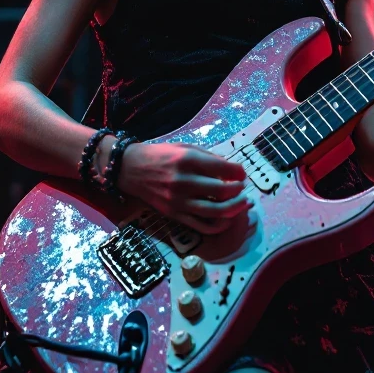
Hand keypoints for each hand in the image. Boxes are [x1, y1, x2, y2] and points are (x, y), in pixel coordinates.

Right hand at [117, 142, 249, 234]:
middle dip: (238, 189)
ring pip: (214, 212)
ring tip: (242, 203)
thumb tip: (231, 169)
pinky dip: (218, 225)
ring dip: (234, 208)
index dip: (238, 172)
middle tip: (242, 186)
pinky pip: (200, 225)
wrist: (130, 169)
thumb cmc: (160, 155)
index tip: (242, 172)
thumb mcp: (185, 147)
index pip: (222, 168)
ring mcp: (178, 201)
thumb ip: (208, 157)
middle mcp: (183, 181)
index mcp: (187, 160)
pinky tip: (227, 218)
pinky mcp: (174, 215)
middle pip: (221, 191)